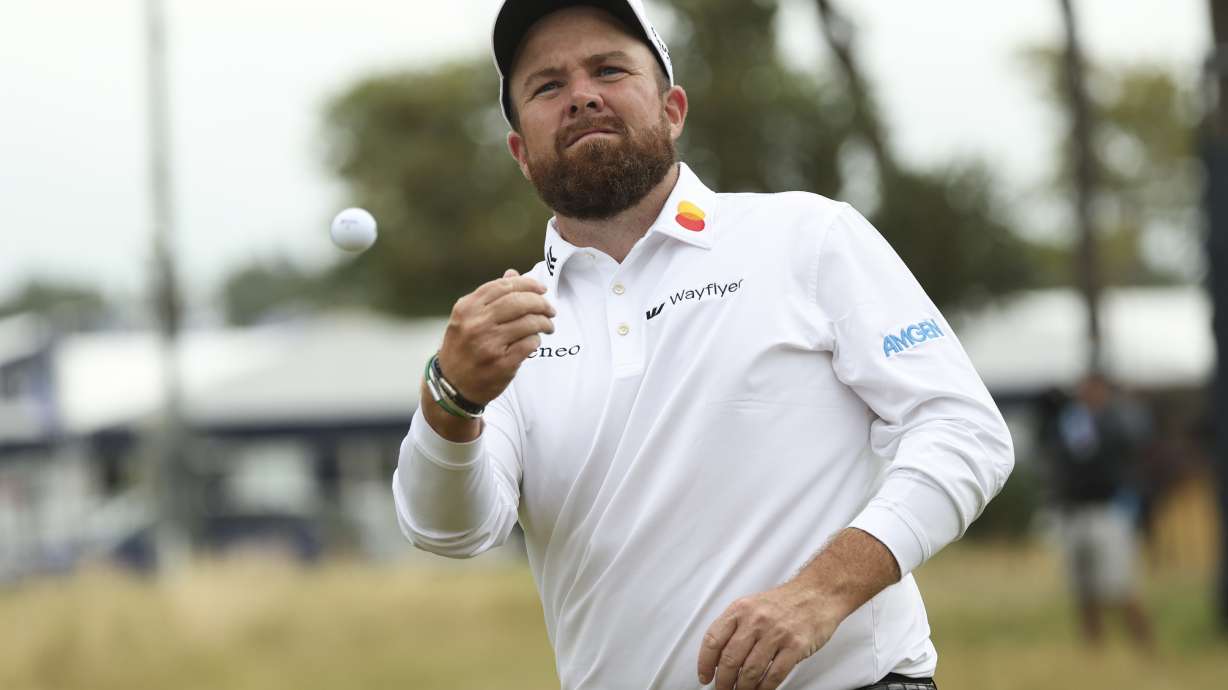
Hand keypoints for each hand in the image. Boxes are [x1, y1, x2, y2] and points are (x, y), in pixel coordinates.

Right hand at [437, 268, 554, 404]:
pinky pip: (530, 344)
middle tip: (550, 309)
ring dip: (544, 322)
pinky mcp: (501, 364)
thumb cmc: (462, 348)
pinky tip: (535, 341)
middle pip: (519, 302)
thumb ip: (490, 297)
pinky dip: (537, 340)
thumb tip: (514, 273)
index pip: (503, 286)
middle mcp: (476, 324)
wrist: (452, 386)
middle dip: (541, 303)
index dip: (527, 284)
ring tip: (548, 326)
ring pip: (528, 323)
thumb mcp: (467, 319)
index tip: (541, 289)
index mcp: (467, 308)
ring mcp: (488, 344)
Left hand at [697, 581, 840, 689]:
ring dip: (743, 688)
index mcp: (740, 609)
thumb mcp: (752, 605)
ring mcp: (776, 633)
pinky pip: (774, 674)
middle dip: (724, 682)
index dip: (705, 663)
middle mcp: (755, 620)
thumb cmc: (785, 602)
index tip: (705, 677)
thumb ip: (735, 627)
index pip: (713, 640)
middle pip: (730, 660)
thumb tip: (717, 657)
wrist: (817, 593)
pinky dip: (765, 688)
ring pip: (751, 671)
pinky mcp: (795, 646)